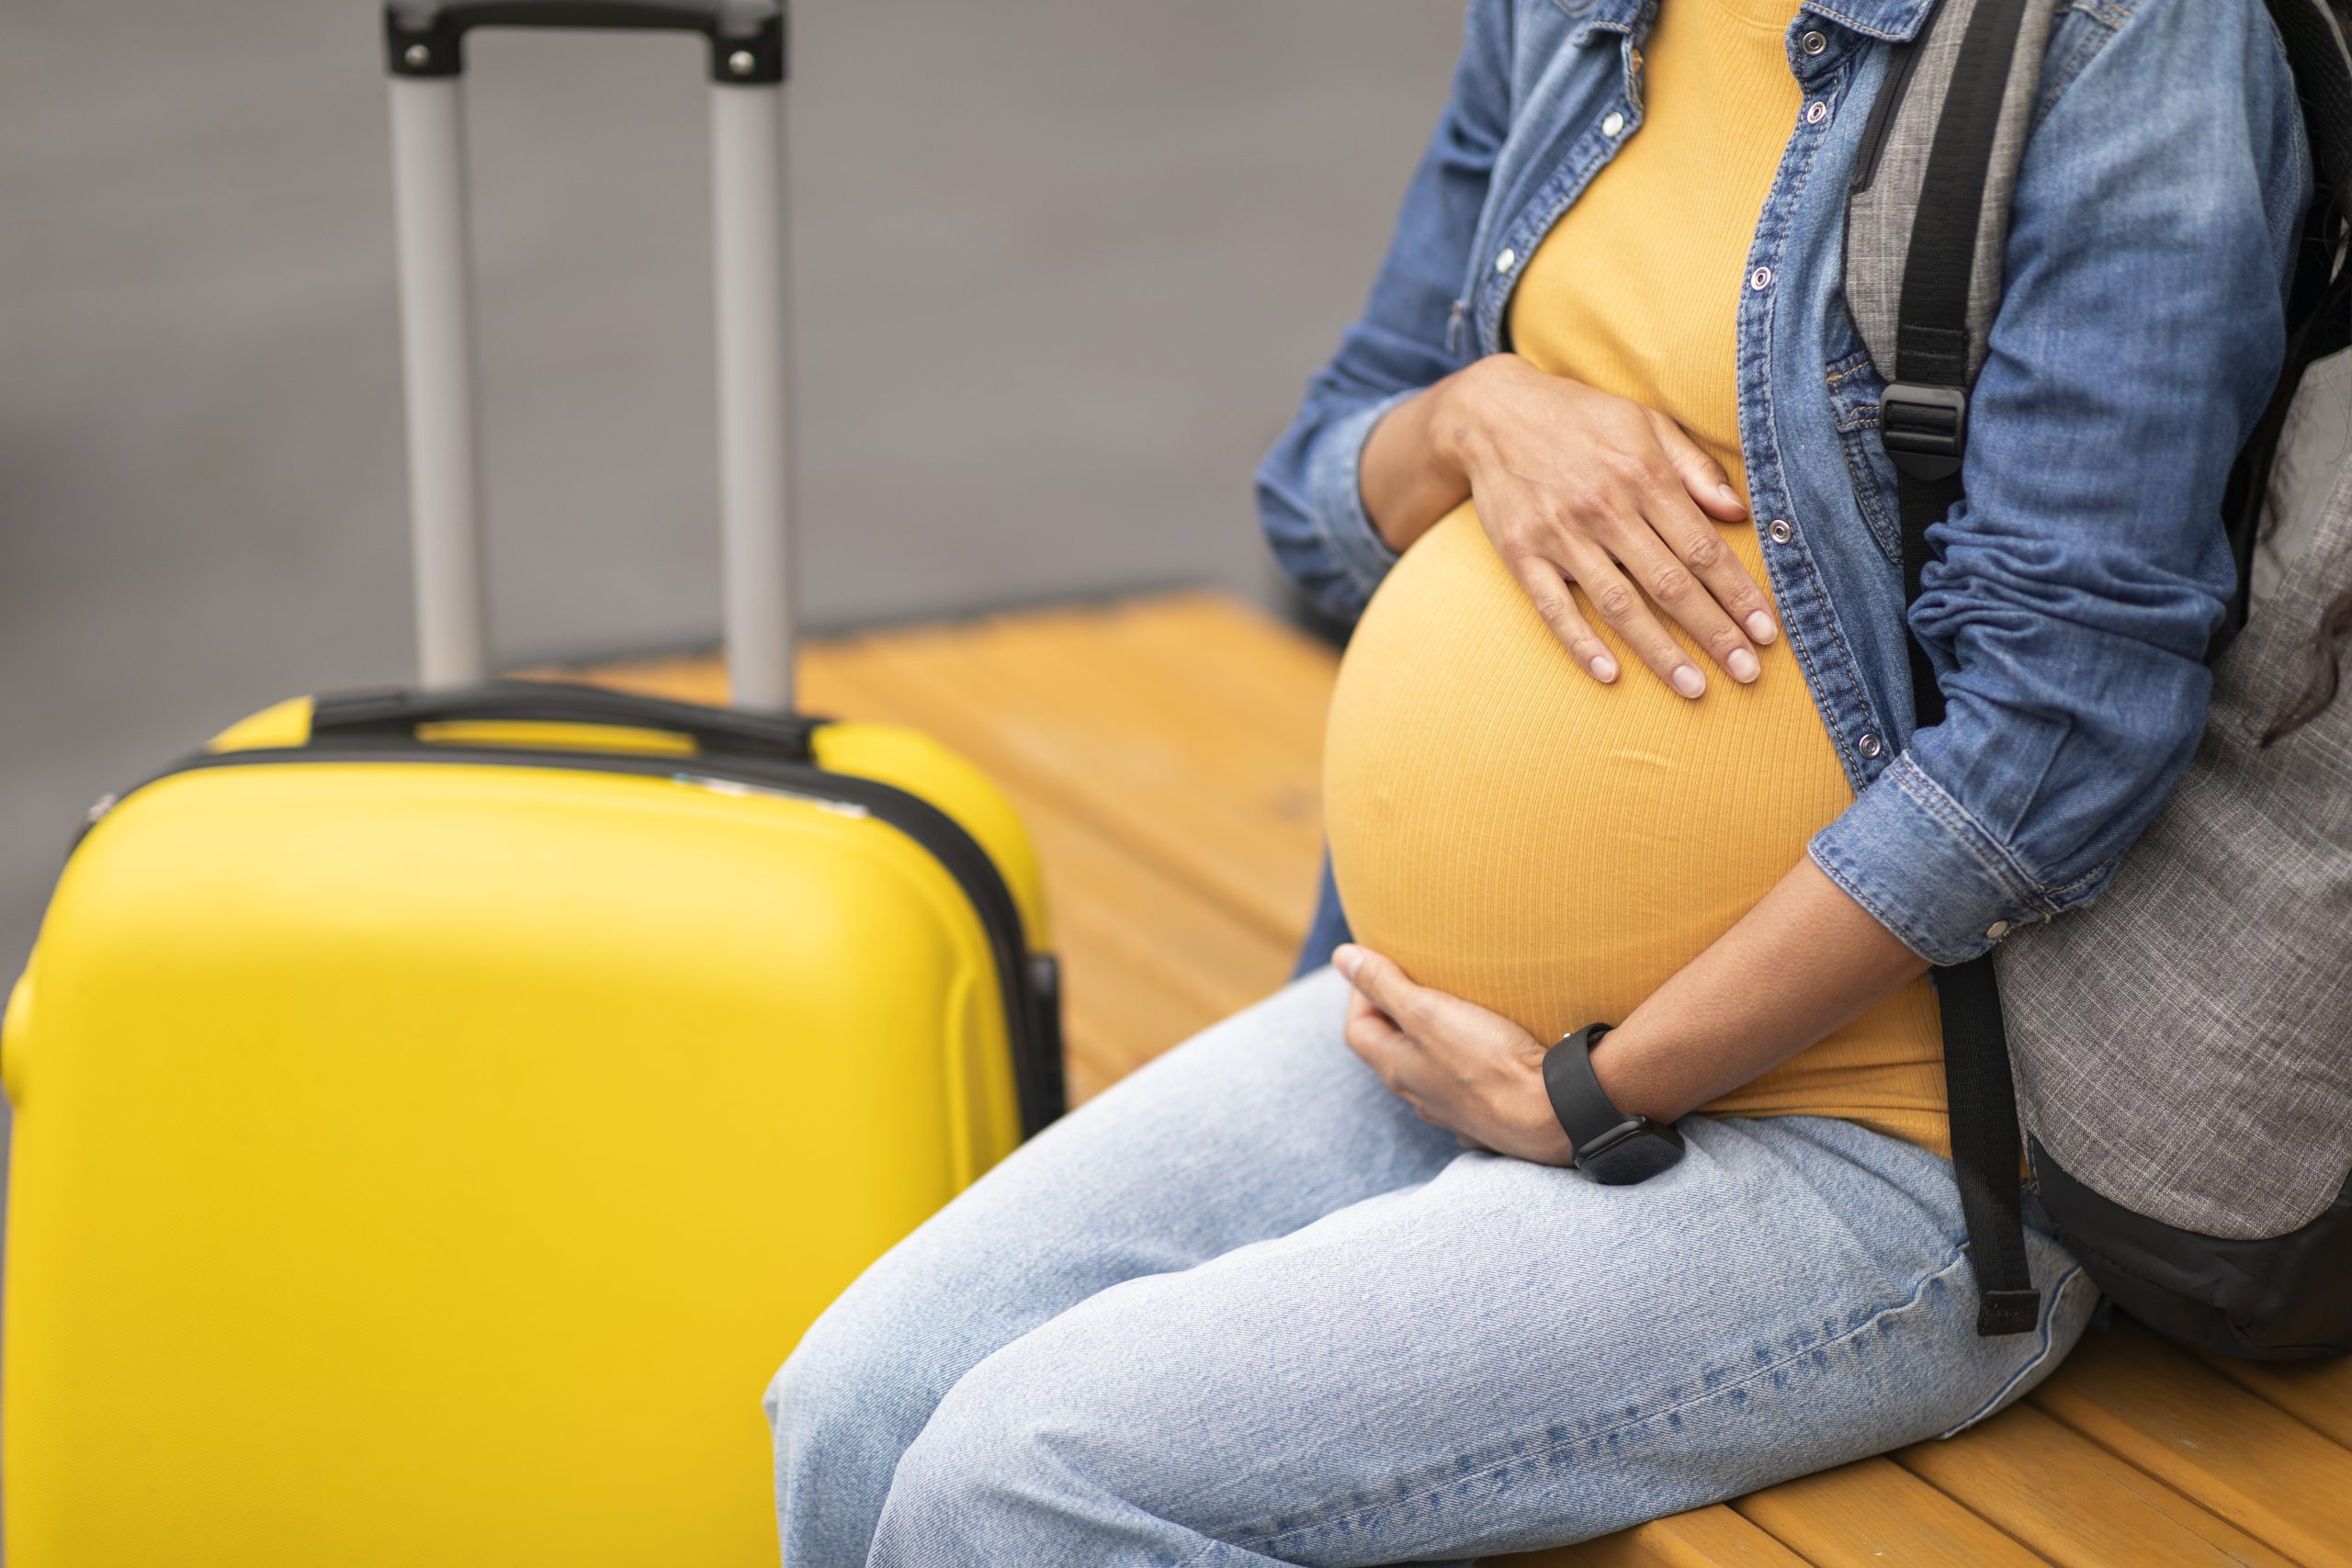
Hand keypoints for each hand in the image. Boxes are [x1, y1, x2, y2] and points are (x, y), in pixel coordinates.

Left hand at [1333, 944, 1574, 1165]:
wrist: (1551, 1113)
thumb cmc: (1487, 1061)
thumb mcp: (1427, 1012)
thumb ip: (1383, 984)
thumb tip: (1341, 956)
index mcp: (1396, 1070)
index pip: (1358, 1029)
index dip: (1361, 993)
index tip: (1382, 965)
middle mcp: (1418, 1096)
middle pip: (1391, 1051)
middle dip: (1396, 1014)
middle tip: (1415, 981)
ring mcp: (1453, 1112)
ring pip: (1429, 1072)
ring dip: (1432, 1041)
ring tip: (1452, 1011)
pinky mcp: (1488, 1119)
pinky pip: (1465, 1088)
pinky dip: (1464, 1064)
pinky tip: (1486, 1051)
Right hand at [1432, 354, 1779, 697]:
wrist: (1490, 412)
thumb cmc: (1580, 418)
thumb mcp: (1644, 423)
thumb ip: (1694, 467)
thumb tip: (1739, 512)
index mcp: (1642, 474)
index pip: (1702, 547)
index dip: (1738, 593)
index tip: (1766, 630)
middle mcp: (1604, 507)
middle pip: (1670, 583)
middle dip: (1714, 631)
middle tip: (1747, 672)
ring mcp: (1559, 534)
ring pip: (1619, 604)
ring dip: (1660, 651)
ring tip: (1695, 688)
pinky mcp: (1520, 553)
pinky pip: (1553, 608)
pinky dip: (1582, 643)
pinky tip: (1610, 673)